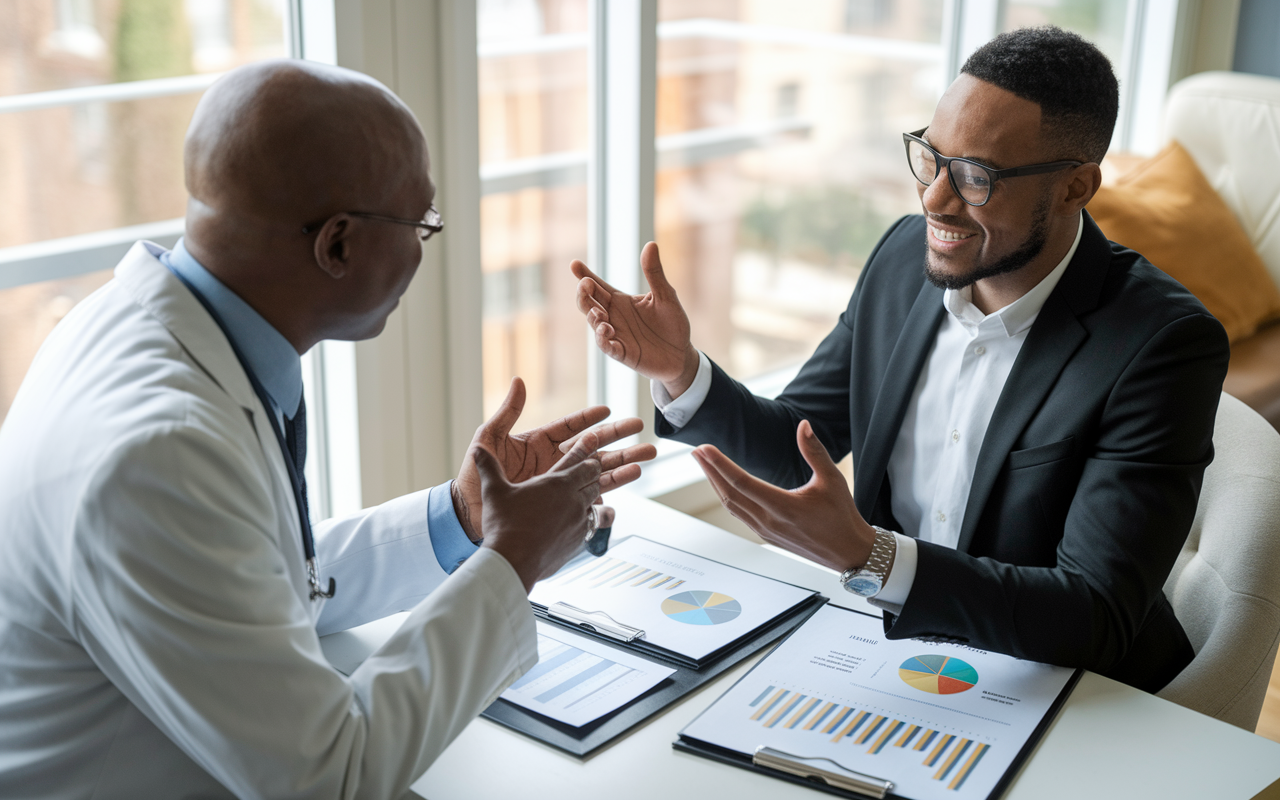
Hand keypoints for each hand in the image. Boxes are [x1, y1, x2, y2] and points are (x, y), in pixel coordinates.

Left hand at [453, 377, 656, 540]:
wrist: (467, 514)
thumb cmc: (473, 477)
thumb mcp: (488, 440)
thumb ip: (507, 412)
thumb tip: (518, 381)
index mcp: (539, 443)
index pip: (570, 426)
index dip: (589, 418)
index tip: (608, 410)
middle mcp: (554, 462)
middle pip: (593, 448)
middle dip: (619, 439)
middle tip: (641, 429)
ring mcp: (559, 485)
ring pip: (598, 473)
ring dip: (622, 466)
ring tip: (645, 459)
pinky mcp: (561, 507)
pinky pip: (589, 501)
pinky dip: (607, 498)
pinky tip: (623, 493)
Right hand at [473, 433, 616, 591]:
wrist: (513, 562)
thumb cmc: (505, 526)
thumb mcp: (494, 492)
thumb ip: (488, 467)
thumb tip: (478, 451)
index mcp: (558, 484)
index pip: (584, 464)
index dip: (588, 456)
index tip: (592, 451)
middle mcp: (574, 502)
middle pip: (595, 483)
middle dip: (592, 476)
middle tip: (591, 472)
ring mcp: (578, 524)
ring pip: (596, 505)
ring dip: (592, 499)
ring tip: (589, 497)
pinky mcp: (578, 544)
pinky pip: (590, 528)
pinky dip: (587, 523)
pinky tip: (579, 524)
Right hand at [572, 242, 700, 397]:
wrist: (681, 354)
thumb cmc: (673, 324)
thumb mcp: (665, 295)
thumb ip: (654, 273)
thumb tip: (650, 244)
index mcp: (621, 301)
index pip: (598, 286)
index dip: (585, 275)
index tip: (574, 264)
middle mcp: (613, 316)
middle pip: (589, 303)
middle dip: (583, 294)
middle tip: (586, 284)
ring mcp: (615, 335)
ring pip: (594, 323)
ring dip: (593, 316)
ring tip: (599, 313)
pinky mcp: (621, 352)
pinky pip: (607, 346)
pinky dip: (603, 339)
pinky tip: (606, 330)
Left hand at [691, 420, 875, 572]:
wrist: (849, 552)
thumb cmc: (842, 516)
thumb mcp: (832, 479)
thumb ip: (814, 451)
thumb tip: (803, 425)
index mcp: (784, 507)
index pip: (741, 482)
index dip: (720, 464)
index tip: (705, 448)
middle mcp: (770, 521)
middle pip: (728, 493)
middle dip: (709, 470)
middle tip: (696, 451)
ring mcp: (766, 531)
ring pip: (731, 505)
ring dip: (715, 483)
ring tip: (704, 464)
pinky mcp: (767, 536)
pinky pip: (739, 514)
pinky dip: (727, 497)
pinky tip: (723, 486)